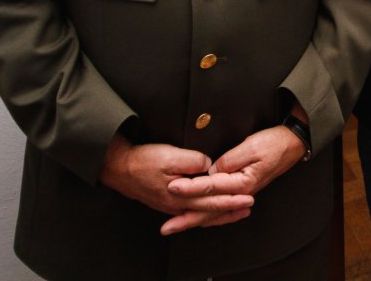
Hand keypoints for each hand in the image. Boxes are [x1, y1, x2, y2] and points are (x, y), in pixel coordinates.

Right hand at [98, 136, 253, 233]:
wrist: (120, 169)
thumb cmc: (144, 161)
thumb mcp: (170, 155)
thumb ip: (193, 161)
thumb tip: (209, 166)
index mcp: (181, 194)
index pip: (212, 197)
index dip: (232, 197)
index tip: (248, 195)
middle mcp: (178, 205)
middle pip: (210, 210)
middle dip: (231, 209)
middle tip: (250, 205)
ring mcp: (173, 207)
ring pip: (202, 215)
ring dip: (221, 215)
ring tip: (238, 213)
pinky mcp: (169, 204)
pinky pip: (193, 214)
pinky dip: (207, 215)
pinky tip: (212, 214)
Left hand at [163, 125, 306, 233]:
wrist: (291, 145)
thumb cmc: (272, 143)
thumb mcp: (250, 147)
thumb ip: (229, 160)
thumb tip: (210, 171)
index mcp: (242, 182)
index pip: (210, 187)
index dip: (189, 188)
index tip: (172, 188)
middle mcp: (241, 193)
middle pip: (209, 209)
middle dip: (186, 217)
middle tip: (167, 226)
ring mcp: (241, 194)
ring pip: (214, 212)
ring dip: (194, 220)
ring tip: (176, 226)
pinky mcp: (241, 191)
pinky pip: (222, 209)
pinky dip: (209, 216)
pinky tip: (199, 220)